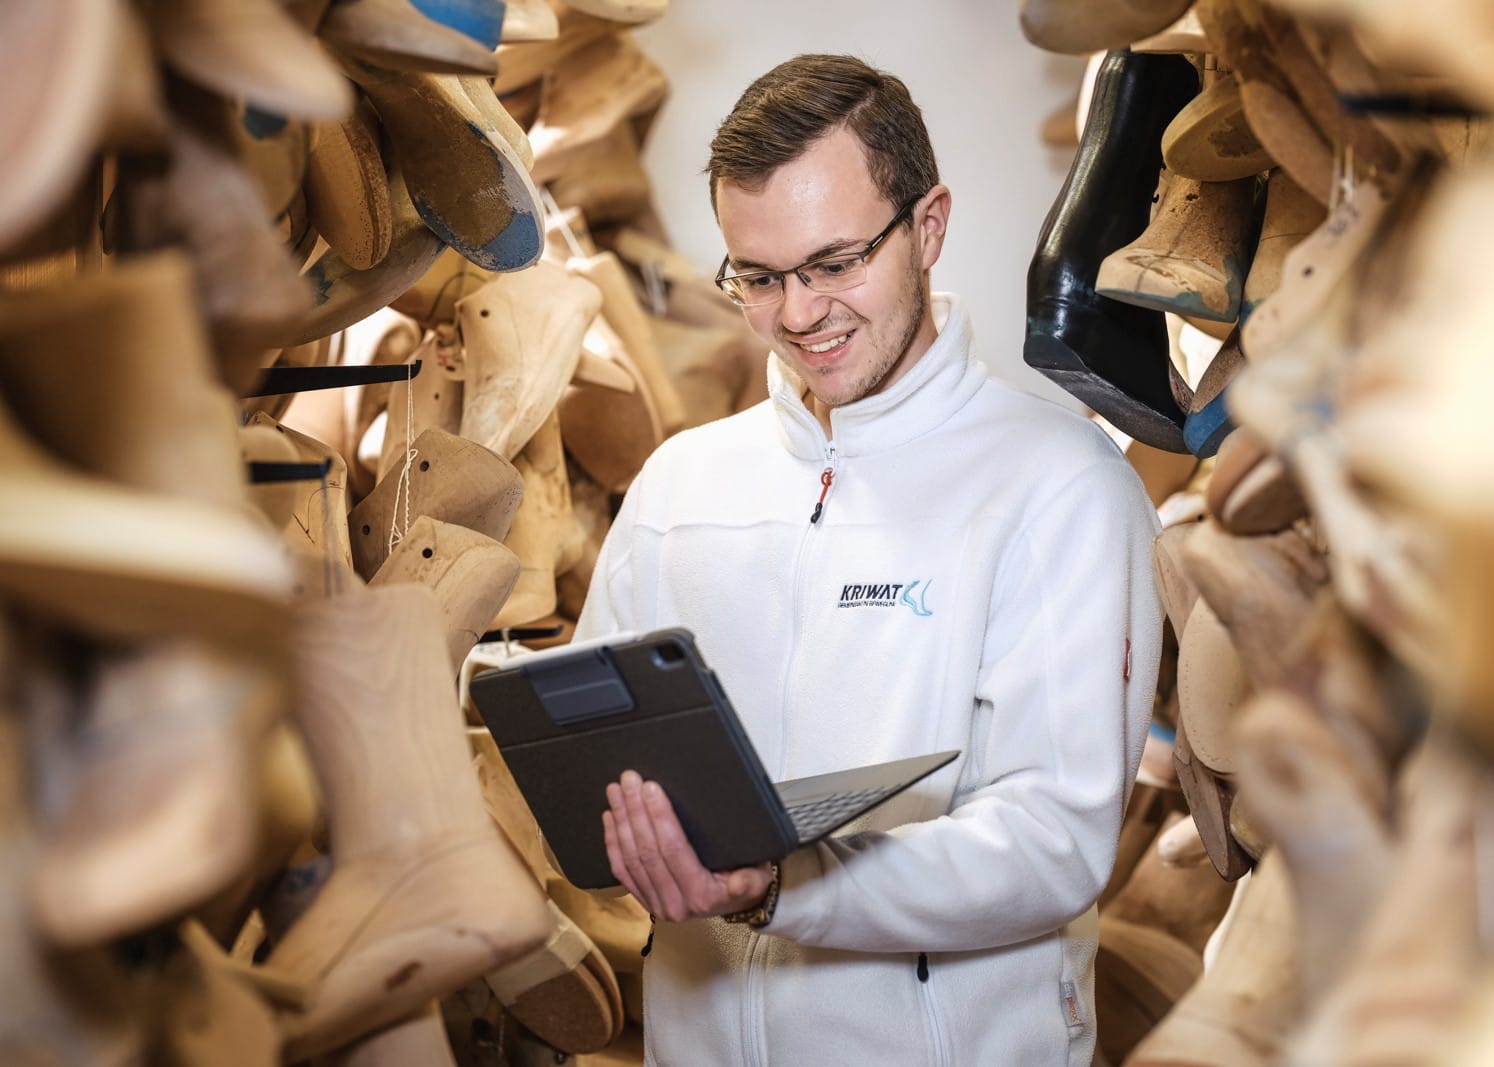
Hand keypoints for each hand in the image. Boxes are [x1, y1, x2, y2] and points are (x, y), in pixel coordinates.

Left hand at [603, 770, 774, 921]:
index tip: (650, 789)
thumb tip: (739, 882)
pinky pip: (622, 870)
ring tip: (616, 792)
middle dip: (636, 811)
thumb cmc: (745, 880)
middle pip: (648, 851)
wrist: (736, 902)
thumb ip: (750, 880)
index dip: (659, 817)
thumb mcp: (757, 877)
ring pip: (631, 858)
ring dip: (621, 821)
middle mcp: (675, 904)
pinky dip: (613, 841)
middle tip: (630, 782)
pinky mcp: (644, 900)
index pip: (673, 850)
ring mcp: (656, 904)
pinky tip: (610, 817)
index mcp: (702, 896)